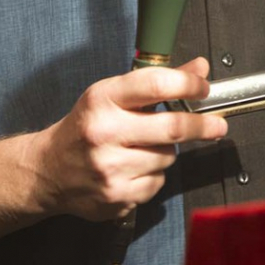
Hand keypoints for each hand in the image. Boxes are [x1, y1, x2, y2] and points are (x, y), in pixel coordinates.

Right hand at [32, 57, 226, 221]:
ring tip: (144, 148)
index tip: (203, 87)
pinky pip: (157, 183)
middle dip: (201, 126)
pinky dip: (154, 176)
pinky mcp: (115, 196)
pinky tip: (134, 169)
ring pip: (167, 157)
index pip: (157, 85)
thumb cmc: (86, 127)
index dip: (188, 85)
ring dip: (167, 152)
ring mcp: (109, 167)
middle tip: (217, 126)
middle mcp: (104, 132)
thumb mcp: (114, 95)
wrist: (47, 170)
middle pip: (172, 127)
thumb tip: (199, 68)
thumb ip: (158, 82)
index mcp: (102, 99)